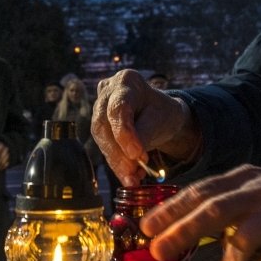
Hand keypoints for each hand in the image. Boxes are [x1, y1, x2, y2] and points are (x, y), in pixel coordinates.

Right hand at [92, 70, 200, 186]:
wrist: (159, 115)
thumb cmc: (162, 112)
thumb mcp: (161, 120)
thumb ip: (145, 135)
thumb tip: (132, 158)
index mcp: (127, 81)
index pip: (118, 108)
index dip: (124, 134)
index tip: (137, 155)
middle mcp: (107, 91)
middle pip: (104, 123)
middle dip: (118, 153)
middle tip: (133, 175)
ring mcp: (99, 107)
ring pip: (101, 137)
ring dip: (117, 162)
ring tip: (134, 179)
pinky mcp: (99, 125)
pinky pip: (104, 145)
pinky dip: (117, 163)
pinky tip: (130, 175)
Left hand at [139, 164, 260, 260]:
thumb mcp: (254, 186)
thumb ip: (223, 201)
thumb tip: (177, 229)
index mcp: (244, 176)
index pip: (200, 191)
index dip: (171, 210)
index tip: (147, 228)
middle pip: (213, 210)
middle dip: (181, 232)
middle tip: (158, 252)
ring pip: (240, 242)